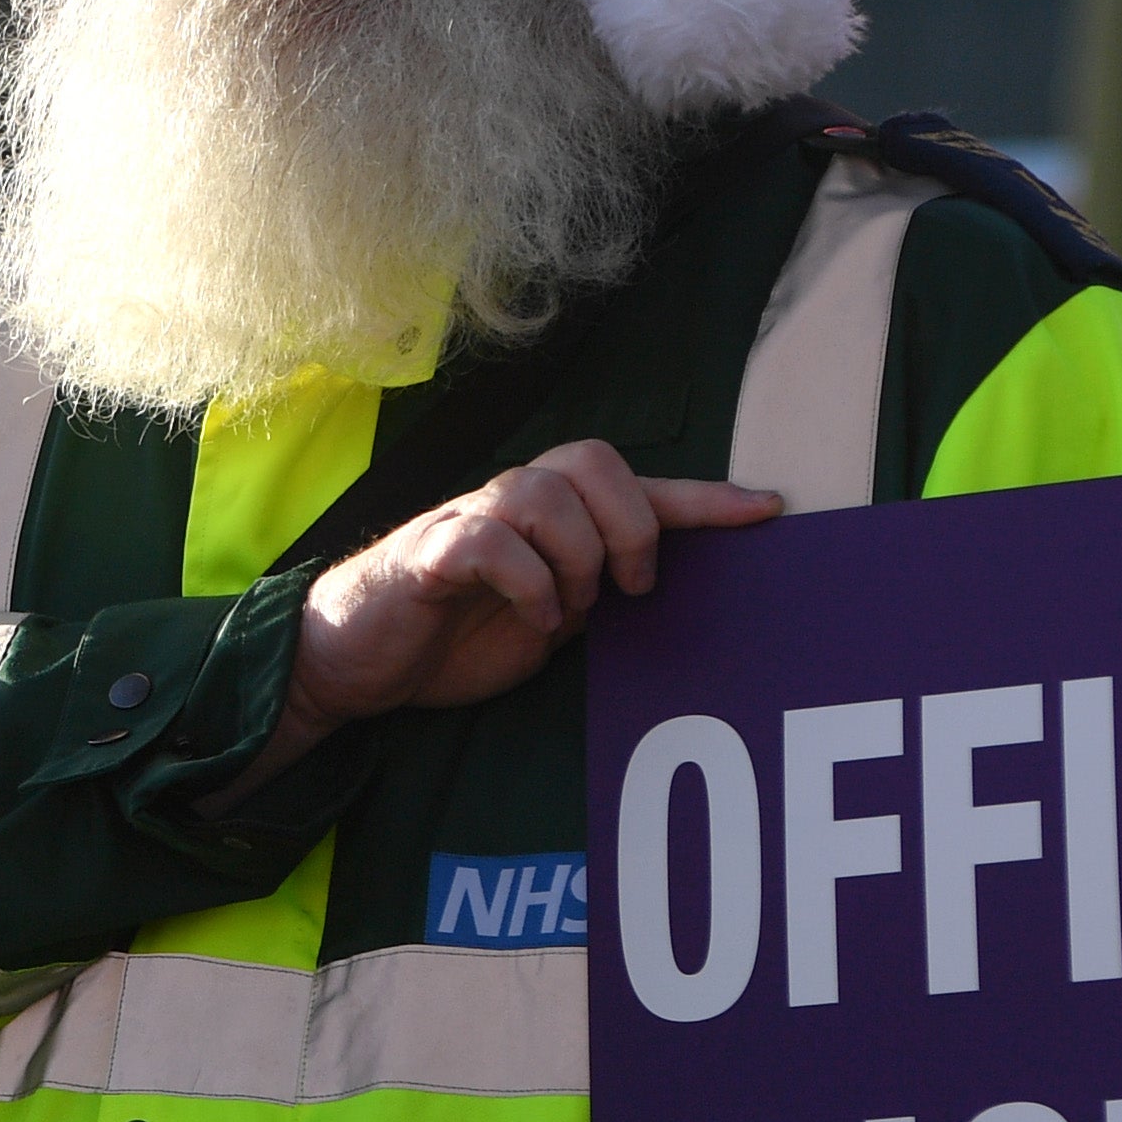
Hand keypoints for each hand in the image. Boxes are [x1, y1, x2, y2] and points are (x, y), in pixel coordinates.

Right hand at [250, 441, 776, 774]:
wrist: (352, 661)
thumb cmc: (449, 636)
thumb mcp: (545, 619)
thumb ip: (594, 594)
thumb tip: (660, 591)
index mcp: (548, 518)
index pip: (636, 486)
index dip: (703, 498)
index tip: (769, 510)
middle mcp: (511, 503)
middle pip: (593, 460)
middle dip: (631, 523)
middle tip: (632, 586)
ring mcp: (467, 520)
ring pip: (542, 491)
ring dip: (574, 556)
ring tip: (569, 609)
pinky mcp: (428, 552)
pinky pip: (488, 539)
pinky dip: (527, 582)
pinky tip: (534, 621)